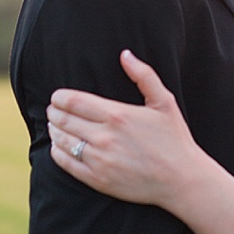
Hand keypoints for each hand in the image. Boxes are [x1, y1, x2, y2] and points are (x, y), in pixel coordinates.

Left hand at [48, 50, 206, 206]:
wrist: (180, 179)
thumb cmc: (174, 138)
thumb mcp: (165, 102)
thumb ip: (144, 75)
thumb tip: (125, 54)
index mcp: (118, 115)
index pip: (74, 102)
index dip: (59, 97)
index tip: (57, 96)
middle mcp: (104, 137)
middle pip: (63, 120)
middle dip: (54, 112)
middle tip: (53, 110)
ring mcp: (98, 159)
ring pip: (61, 141)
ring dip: (54, 130)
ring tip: (55, 126)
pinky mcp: (96, 179)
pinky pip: (64, 163)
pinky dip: (57, 152)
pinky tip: (60, 146)